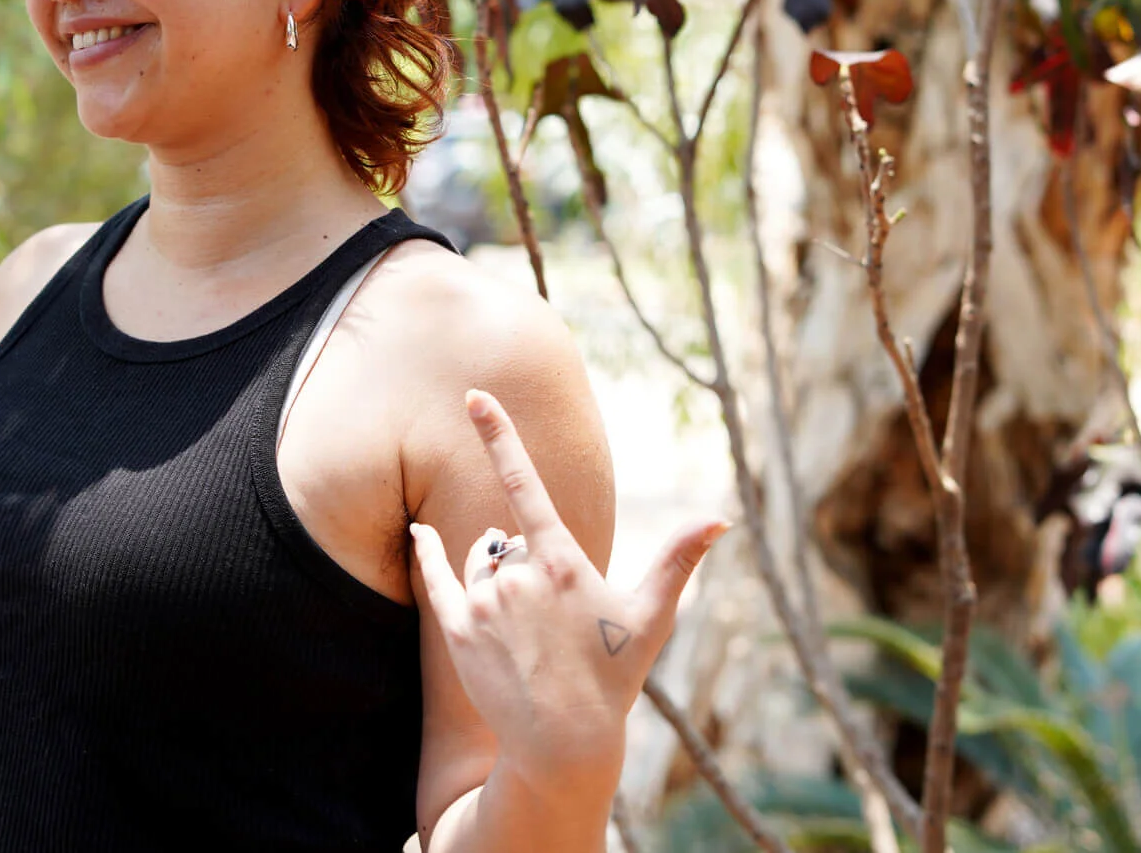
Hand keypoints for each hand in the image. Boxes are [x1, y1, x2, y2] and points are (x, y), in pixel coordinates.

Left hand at [408, 388, 729, 785]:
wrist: (564, 745)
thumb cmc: (613, 678)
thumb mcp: (652, 617)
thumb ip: (679, 559)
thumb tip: (721, 516)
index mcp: (563, 562)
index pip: (527, 483)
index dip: (500, 435)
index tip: (475, 394)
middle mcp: (518, 576)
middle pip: (508, 542)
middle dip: (522, 562)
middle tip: (549, 616)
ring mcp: (485, 604)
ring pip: (479, 563)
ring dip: (495, 577)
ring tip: (524, 628)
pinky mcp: (457, 631)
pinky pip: (435, 577)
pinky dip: (427, 551)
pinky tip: (419, 531)